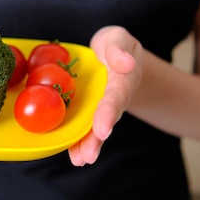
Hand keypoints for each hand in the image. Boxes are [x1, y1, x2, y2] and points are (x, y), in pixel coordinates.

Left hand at [68, 26, 142, 165]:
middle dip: (97, 138)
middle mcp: (114, 98)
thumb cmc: (113, 46)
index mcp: (122, 79)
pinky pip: (85, 128)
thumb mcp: (117, 39)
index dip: (108, 112)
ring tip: (80, 160)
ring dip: (88, 145)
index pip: (115, 96)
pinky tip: (74, 156)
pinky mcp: (90, 112)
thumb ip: (119, 49)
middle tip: (88, 155)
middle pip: (107, 120)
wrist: (113, 55)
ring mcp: (102, 107)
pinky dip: (79, 142)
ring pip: (96, 129)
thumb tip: (126, 63)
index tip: (103, 129)